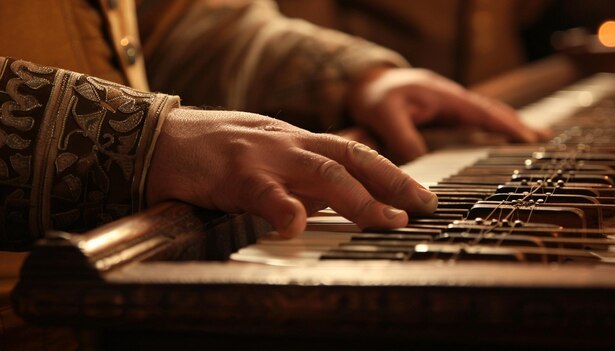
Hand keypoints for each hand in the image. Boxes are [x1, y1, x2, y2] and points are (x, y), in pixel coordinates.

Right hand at [146, 108, 436, 237]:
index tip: (419, 195)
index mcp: (298, 141)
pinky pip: (266, 193)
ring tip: (387, 219)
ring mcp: (266, 157)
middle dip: (392, 181)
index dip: (391, 172)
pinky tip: (297, 227)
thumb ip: (299, 176)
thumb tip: (334, 201)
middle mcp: (290, 143)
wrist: (163, 138)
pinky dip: (285, 209)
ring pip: (323, 172)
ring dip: (360, 198)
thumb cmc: (217, 152)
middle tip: (421, 206)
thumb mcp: (268, 156)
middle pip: (352, 157)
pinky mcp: (235, 175)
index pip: (355, 152)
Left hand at [348, 67, 548, 163]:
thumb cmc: (376, 96)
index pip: (482, 111)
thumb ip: (403, 139)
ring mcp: (451, 106)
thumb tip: (422, 165)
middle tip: (544, 139)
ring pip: (486, 115)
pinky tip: (500, 138)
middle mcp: (453, 99)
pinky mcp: (445, 114)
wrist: (368, 83)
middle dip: (517, 124)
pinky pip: (474, 121)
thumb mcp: (385, 115)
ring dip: (509, 126)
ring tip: (534, 138)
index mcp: (444, 96)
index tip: (528, 138)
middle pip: (492, 111)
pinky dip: (492, 127)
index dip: (505, 125)